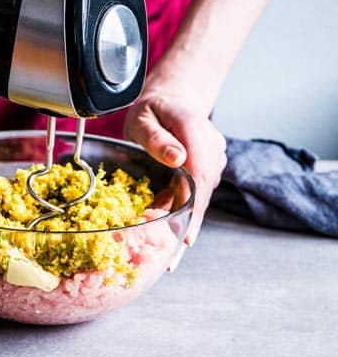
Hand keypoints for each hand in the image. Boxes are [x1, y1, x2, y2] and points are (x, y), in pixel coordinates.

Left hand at [123, 62, 226, 257]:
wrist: (171, 100)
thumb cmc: (151, 109)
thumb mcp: (142, 117)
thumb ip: (156, 137)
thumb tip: (178, 158)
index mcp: (193, 127)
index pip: (200, 172)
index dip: (194, 207)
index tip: (185, 237)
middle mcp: (211, 144)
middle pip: (203, 190)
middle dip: (186, 222)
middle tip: (168, 257)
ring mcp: (214, 155)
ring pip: (201, 194)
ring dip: (183, 216)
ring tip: (163, 243)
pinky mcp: (211, 166)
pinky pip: (199, 191)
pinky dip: (184, 207)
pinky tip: (167, 220)